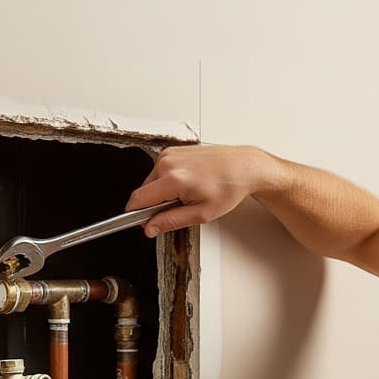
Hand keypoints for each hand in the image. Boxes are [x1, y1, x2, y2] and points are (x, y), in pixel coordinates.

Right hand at [125, 144, 279, 236]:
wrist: (242, 166)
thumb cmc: (228, 187)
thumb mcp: (201, 213)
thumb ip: (171, 221)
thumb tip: (150, 228)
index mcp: (173, 179)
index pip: (138, 199)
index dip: (136, 215)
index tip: (143, 223)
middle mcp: (167, 163)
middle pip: (143, 191)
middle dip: (154, 204)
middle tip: (179, 208)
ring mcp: (169, 154)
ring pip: (151, 181)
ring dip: (162, 192)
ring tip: (187, 193)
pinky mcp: (172, 150)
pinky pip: (159, 171)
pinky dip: (168, 181)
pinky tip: (187, 183)